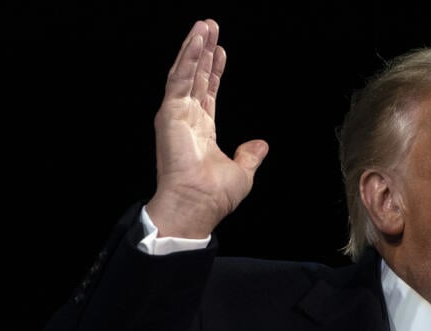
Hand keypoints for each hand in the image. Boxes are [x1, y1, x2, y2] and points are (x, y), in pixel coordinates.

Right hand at [146, 19, 268, 237]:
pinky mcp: (169, 113)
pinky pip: (179, 80)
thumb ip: (249, 155)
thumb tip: (261, 145)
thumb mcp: (242, 172)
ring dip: (194, 47)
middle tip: (210, 26)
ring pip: (185, 73)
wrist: (198, 204)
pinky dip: (188, 59)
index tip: (222, 51)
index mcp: (201, 130)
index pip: (208, 93)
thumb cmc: (214, 195)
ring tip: (204, 25)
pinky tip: (197, 41)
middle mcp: (187, 119)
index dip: (215, 71)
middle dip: (204, 51)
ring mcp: (176, 115)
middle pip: (196, 77)